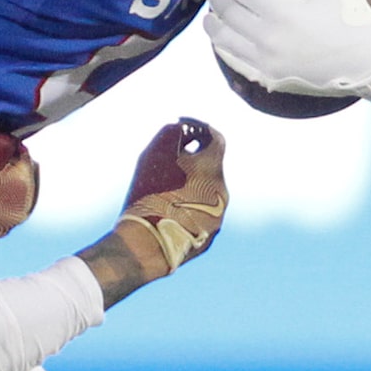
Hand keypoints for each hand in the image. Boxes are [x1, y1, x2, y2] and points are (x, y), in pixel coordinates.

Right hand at [117, 118, 226, 278]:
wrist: (147, 243)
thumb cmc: (149, 196)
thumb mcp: (153, 157)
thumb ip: (169, 135)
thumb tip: (178, 128)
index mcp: (212, 168)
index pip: (215, 137)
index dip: (197, 128)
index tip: (180, 127)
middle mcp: (222, 190)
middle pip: (209, 167)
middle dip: (191, 160)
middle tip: (167, 159)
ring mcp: (219, 215)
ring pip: (206, 192)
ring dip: (190, 185)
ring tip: (163, 189)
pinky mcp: (211, 235)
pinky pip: (201, 214)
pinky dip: (188, 207)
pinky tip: (167, 212)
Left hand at [205, 0, 370, 102]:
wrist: (368, 61)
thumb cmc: (353, 14)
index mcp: (283, 13)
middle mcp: (268, 39)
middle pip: (226, 13)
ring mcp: (265, 62)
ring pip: (221, 40)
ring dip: (213, 23)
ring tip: (214, 14)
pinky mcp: (266, 77)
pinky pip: (232, 61)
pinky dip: (223, 46)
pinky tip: (223, 38)